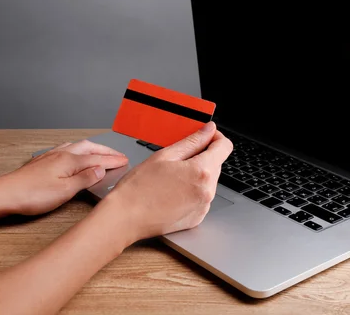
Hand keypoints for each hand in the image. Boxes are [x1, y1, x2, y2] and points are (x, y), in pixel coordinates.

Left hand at [0, 139, 128, 215]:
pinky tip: (74, 155)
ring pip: (77, 147)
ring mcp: (51, 156)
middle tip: (118, 154)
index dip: (113, 160)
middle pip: (89, 148)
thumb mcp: (65, 191)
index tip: (125, 161)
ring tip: (100, 152)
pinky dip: (78, 150)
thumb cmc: (32, 195)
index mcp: (70, 160)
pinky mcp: (42, 161)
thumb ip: (85, 179)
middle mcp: (61, 154)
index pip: (98, 159)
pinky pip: (66, 149)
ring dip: (92, 149)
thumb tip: (101, 170)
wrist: (4, 194)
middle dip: (105, 151)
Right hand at [104, 121, 232, 242]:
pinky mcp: (197, 218)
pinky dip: (192, 191)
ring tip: (171, 177)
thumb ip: (192, 141)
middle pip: (216, 164)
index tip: (205, 136)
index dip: (215, 137)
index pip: (224, 147)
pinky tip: (173, 191)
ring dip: (197, 174)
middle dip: (202, 156)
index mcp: (201, 172)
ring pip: (209, 181)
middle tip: (177, 158)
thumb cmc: (139, 188)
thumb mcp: (164, 155)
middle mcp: (207, 191)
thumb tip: (209, 130)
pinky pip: (202, 197)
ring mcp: (203, 207)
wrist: (125, 218)